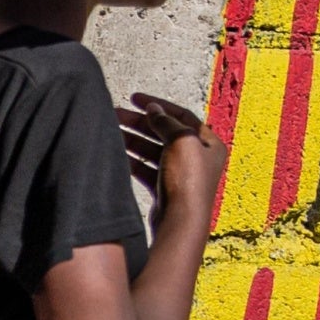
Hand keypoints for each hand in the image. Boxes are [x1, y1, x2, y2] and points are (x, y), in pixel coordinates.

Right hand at [123, 92, 221, 221]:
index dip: (159, 105)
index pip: (182, 115)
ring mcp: (180, 174)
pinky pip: (146, 169)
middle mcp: (198, 158)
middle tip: (116, 114)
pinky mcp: (165, 189)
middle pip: (165, 132)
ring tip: (111, 131)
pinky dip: (132, 160)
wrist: (181, 220)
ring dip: (133, 139)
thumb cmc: (188, 180)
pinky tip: (117, 153)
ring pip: (153, 150)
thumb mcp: (181, 140)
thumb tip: (154, 109)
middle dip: (140, 122)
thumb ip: (166, 122)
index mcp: (208, 143)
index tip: (136, 99)